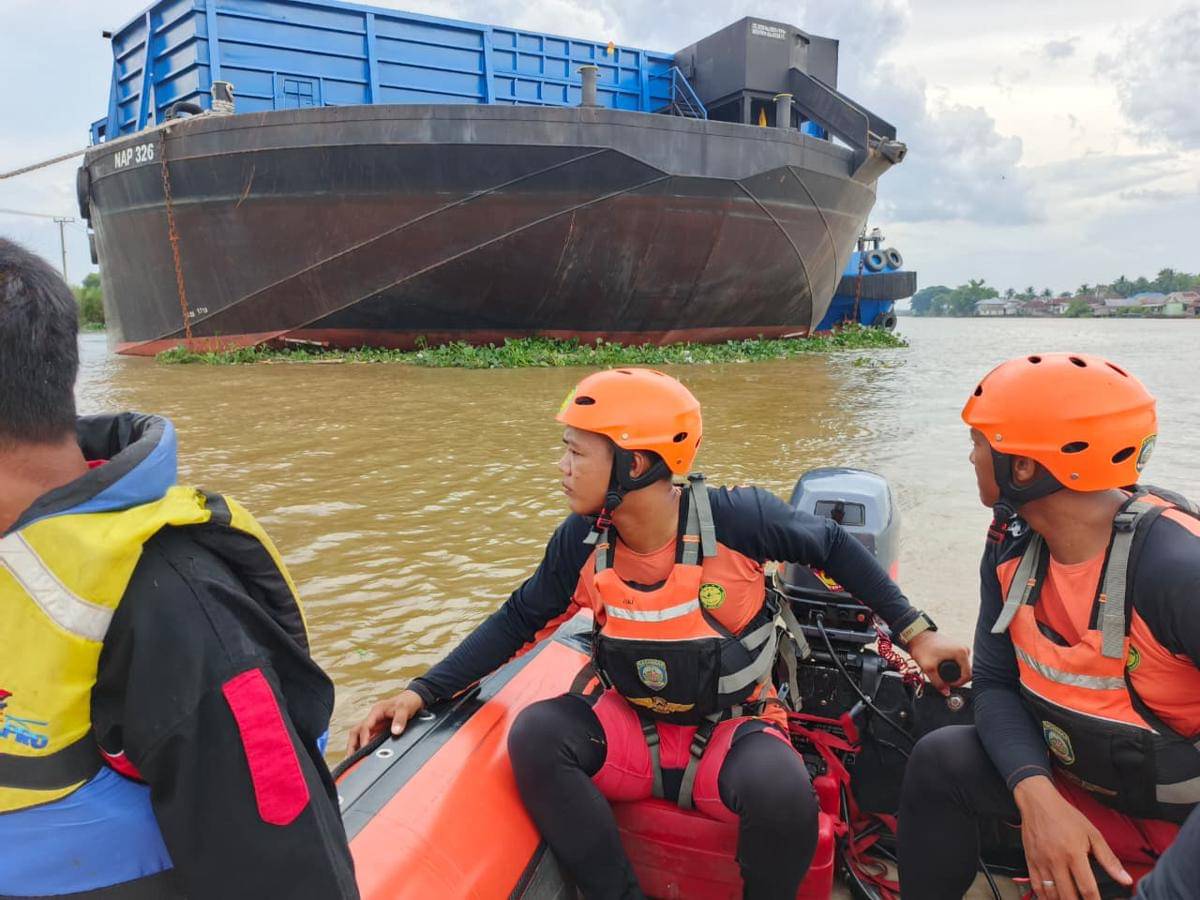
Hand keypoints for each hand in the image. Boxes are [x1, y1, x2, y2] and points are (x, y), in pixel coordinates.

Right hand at [346, 689, 424, 753]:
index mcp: (376, 712)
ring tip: (352, 761)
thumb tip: (395, 731)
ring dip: (355, 747)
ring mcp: (375, 725)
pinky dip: (363, 747)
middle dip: (352, 745)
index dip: (363, 738)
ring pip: (359, 736)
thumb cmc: (407, 701)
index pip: (365, 726)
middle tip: (350, 759)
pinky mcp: (378, 730)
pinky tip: (363, 757)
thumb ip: (400, 720)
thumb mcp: (405, 709)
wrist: (413, 699)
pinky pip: (368, 739)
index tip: (364, 749)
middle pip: (356, 732)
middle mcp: (372, 719)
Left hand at [906, 630, 970, 694]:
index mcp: (962, 652)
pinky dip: (952, 667)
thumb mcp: (929, 668)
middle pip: (965, 672)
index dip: (958, 683)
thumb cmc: (923, 648)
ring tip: (940, 671)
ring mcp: (961, 648)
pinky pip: (959, 663)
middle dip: (955, 678)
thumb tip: (946, 693)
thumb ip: (938, 683)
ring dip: (953, 673)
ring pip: (962, 668)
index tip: (947, 684)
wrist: (917, 636)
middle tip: (942, 679)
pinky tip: (942, 667)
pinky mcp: (957, 649)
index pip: (967, 676)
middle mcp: (964, 649)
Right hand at [1014, 775, 1131, 899]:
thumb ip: (1109, 859)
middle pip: (1068, 895)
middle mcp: (1056, 860)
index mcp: (1074, 854)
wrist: (1038, 802)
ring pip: (1051, 894)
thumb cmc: (1065, 816)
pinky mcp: (1030, 861)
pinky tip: (1052, 899)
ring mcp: (1041, 862)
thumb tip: (1126, 879)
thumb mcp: (1093, 834)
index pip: (1087, 888)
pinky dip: (1044, 897)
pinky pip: (1036, 886)